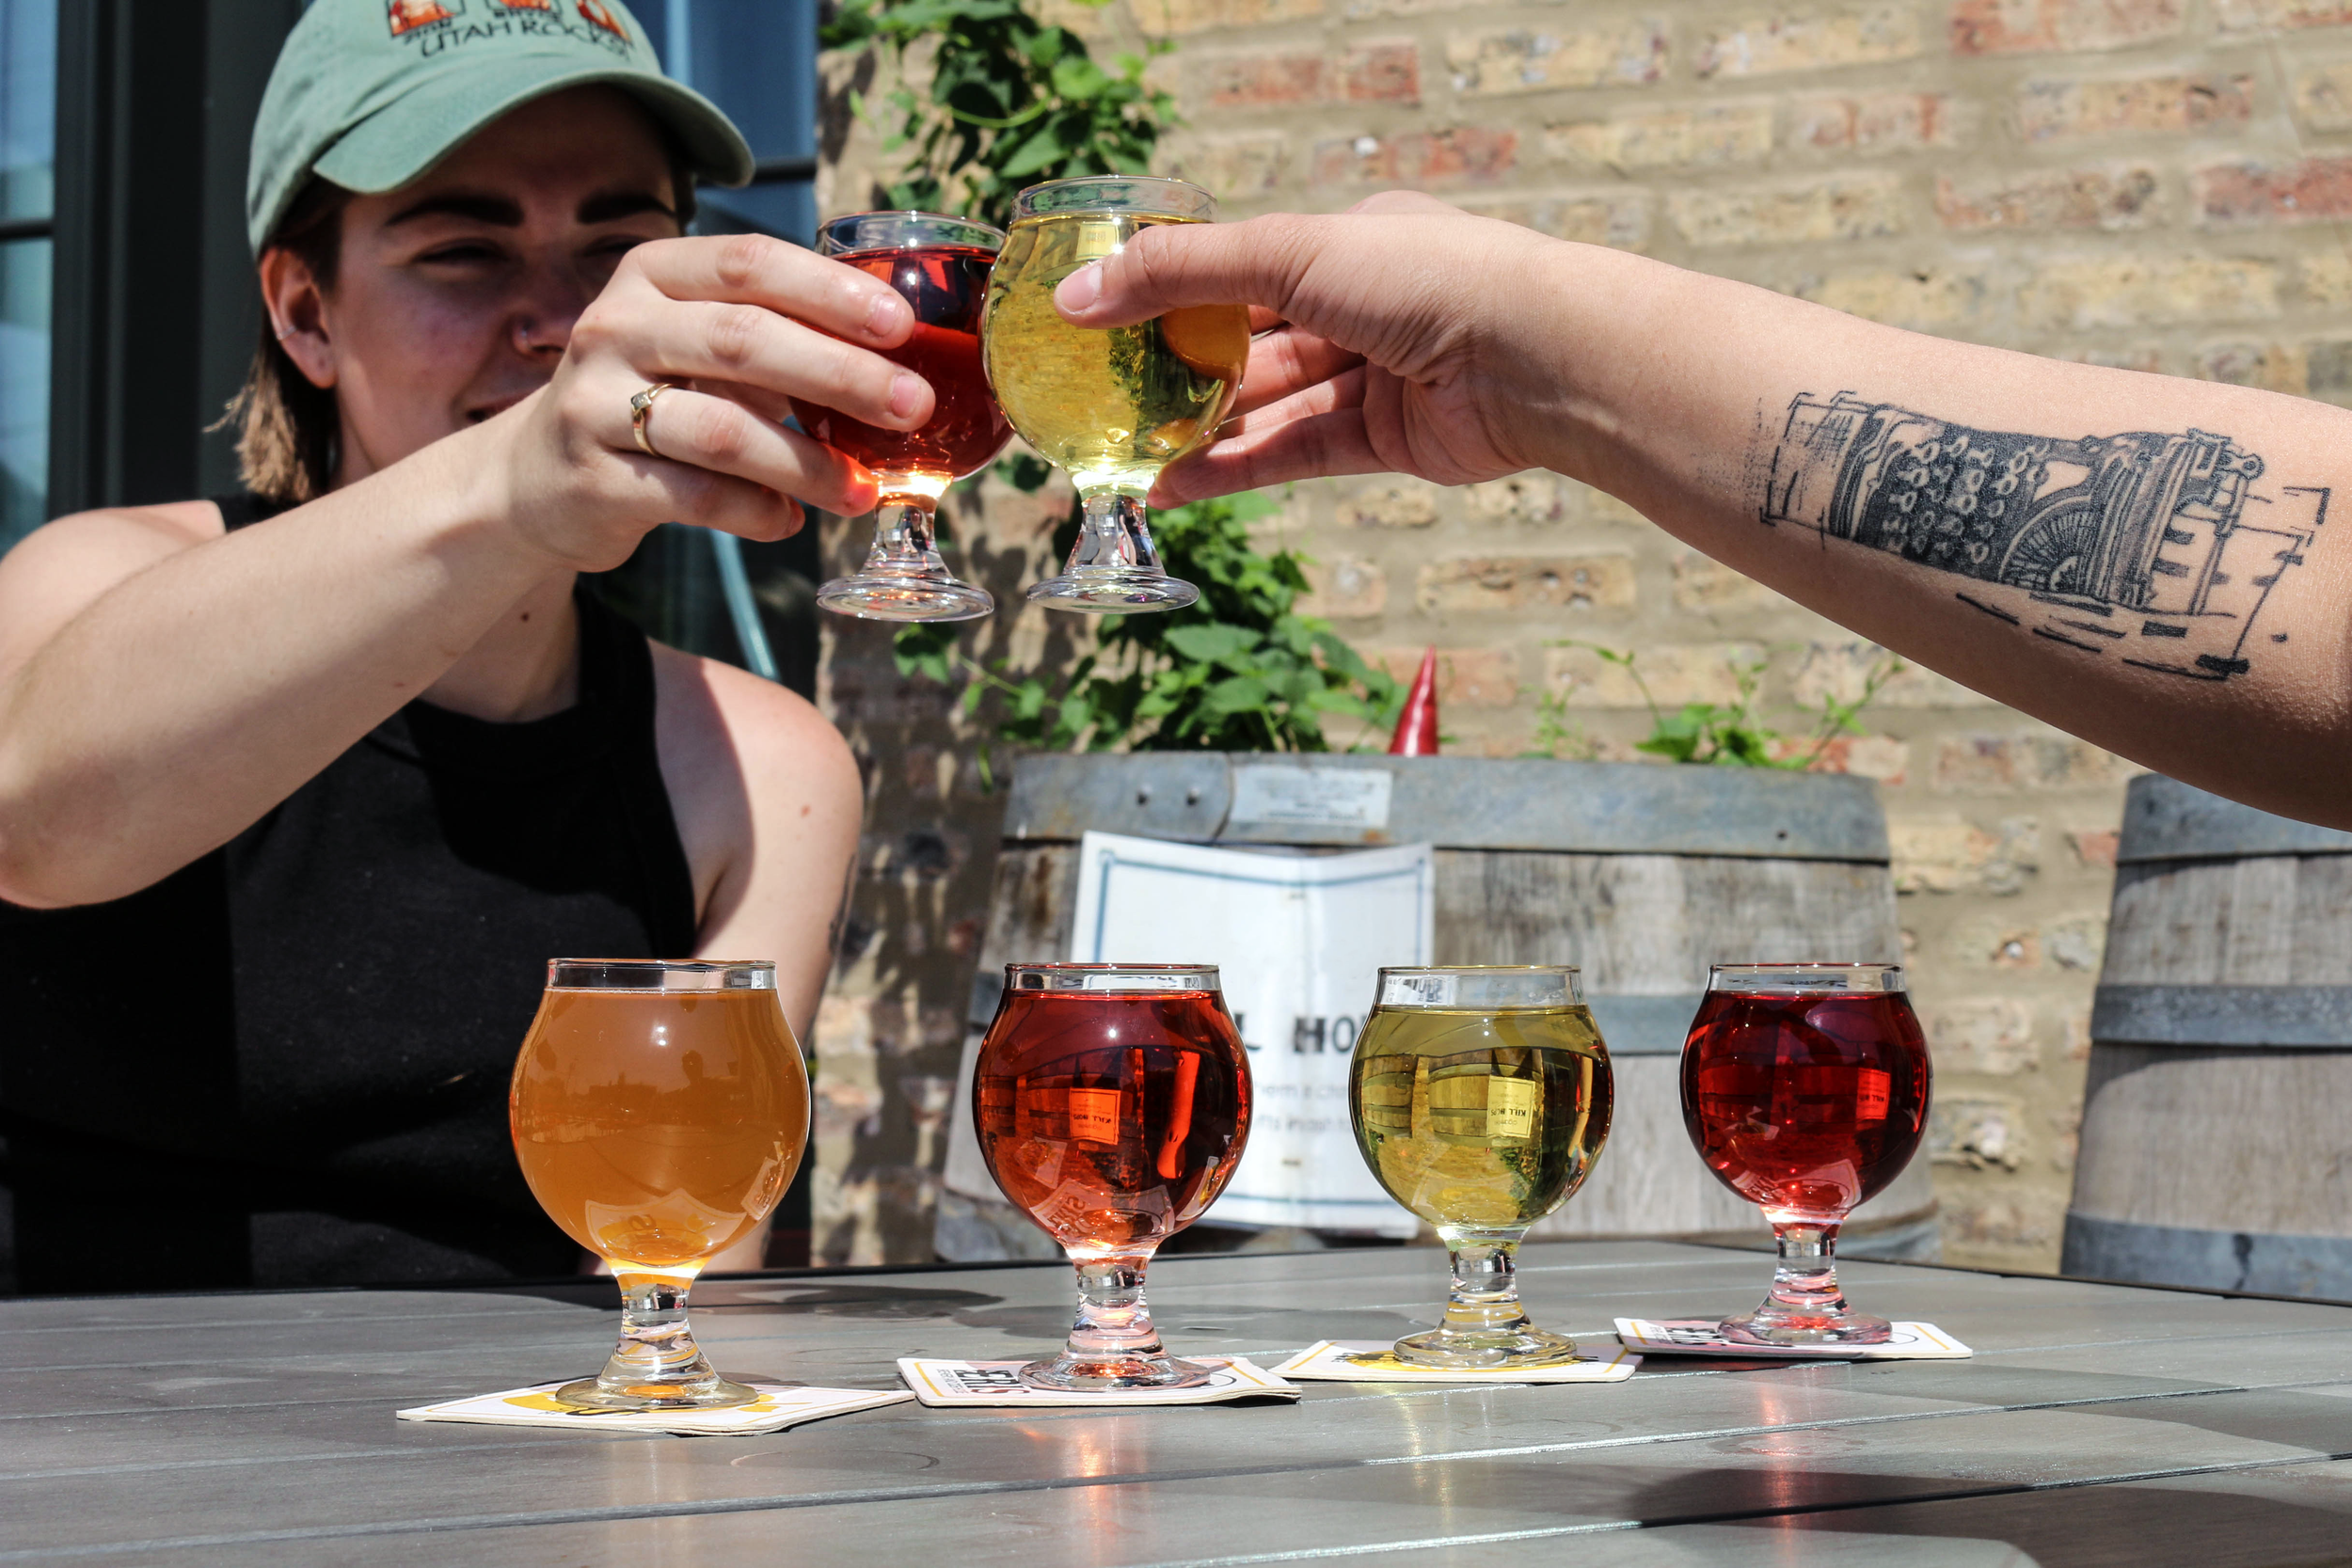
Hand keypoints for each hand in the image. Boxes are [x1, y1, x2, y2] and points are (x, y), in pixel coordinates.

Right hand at [495, 233, 935, 570]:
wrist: (537, 476)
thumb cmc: (651, 398)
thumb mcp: (697, 346)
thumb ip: (779, 338)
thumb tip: (904, 366)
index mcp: (654, 275)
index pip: (750, 263)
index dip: (831, 292)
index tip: (902, 326)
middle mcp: (617, 325)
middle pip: (745, 340)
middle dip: (841, 375)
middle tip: (912, 407)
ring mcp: (595, 402)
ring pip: (723, 430)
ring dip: (808, 464)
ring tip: (862, 491)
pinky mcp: (594, 478)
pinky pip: (697, 497)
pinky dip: (757, 513)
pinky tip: (790, 521)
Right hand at [1051, 192, 1568, 505]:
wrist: (1536, 358)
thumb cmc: (1424, 278)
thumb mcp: (1289, 252)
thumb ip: (1179, 273)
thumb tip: (1077, 298)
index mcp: (1348, 241)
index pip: (1242, 268)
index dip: (1173, 295)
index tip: (1105, 325)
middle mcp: (1363, 305)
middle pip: (1251, 344)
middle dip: (1180, 374)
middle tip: (1104, 403)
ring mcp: (1376, 376)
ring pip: (1269, 406)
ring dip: (1199, 432)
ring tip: (1123, 458)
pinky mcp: (1386, 442)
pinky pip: (1296, 454)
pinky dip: (1236, 470)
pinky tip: (1174, 486)